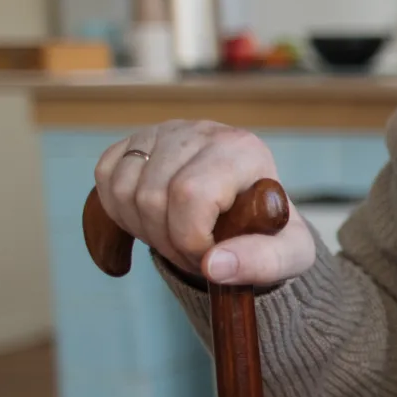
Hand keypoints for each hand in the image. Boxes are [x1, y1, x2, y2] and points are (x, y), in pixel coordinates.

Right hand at [92, 120, 317, 284]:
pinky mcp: (136, 141)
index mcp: (243, 150)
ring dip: (142, 230)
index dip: (190, 238)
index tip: (209, 257)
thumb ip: (265, 261)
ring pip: (122, 190)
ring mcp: (165, 132)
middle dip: (167, 242)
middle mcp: (202, 132)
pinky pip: (105, 179)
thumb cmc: (270, 232)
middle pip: (152, 196)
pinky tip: (152, 222)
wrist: (250, 213)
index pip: (190, 194)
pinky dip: (119, 212)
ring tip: (176, 239)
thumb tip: (214, 265)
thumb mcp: (291, 254)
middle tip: (193, 255)